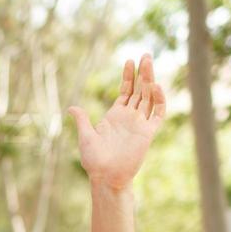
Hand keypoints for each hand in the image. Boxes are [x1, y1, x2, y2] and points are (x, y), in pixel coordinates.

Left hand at [68, 54, 166, 191]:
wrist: (105, 176)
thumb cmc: (94, 160)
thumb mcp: (86, 136)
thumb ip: (82, 120)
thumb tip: (72, 108)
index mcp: (115, 116)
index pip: (126, 91)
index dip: (128, 76)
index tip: (129, 61)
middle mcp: (129, 117)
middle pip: (140, 90)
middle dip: (143, 73)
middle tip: (146, 55)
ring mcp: (140, 124)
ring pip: (149, 97)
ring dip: (150, 80)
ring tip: (149, 63)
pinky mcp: (148, 133)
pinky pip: (157, 114)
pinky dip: (158, 100)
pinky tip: (155, 87)